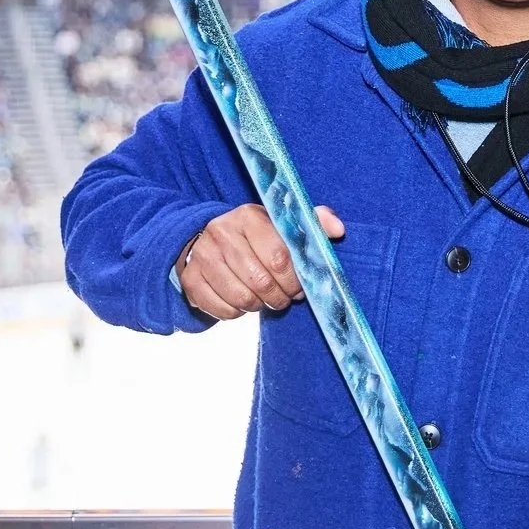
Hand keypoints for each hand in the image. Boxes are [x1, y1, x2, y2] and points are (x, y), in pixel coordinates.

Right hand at [178, 203, 343, 320]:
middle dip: (279, 297)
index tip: (299, 286)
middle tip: (284, 297)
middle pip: (261, 281)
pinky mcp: (190, 280)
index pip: (279, 256)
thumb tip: (338, 229)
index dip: (294, 279)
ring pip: (242, 299)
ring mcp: (202, 257)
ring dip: (259, 306)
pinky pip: (222, 310)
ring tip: (263, 298)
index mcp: (248, 216)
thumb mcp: (281, 223)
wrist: (205, 239)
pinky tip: (242, 301)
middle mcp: (221, 233)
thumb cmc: (255, 235)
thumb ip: (312, 224)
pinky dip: (237, 313)